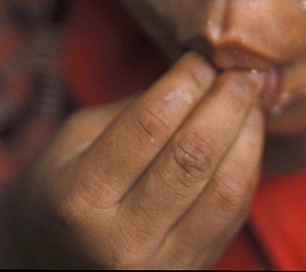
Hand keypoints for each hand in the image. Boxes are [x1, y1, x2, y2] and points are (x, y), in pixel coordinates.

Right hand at [2, 52, 265, 268]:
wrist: (53, 265)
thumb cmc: (64, 186)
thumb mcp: (77, 139)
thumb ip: (137, 109)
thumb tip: (204, 70)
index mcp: (80, 198)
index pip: (151, 124)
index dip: (188, 80)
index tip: (203, 55)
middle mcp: (120, 242)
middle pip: (194, 156)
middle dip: (227, 101)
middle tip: (243, 67)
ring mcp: (160, 268)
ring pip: (226, 189)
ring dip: (248, 132)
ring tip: (252, 96)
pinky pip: (234, 213)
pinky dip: (248, 165)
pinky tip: (246, 134)